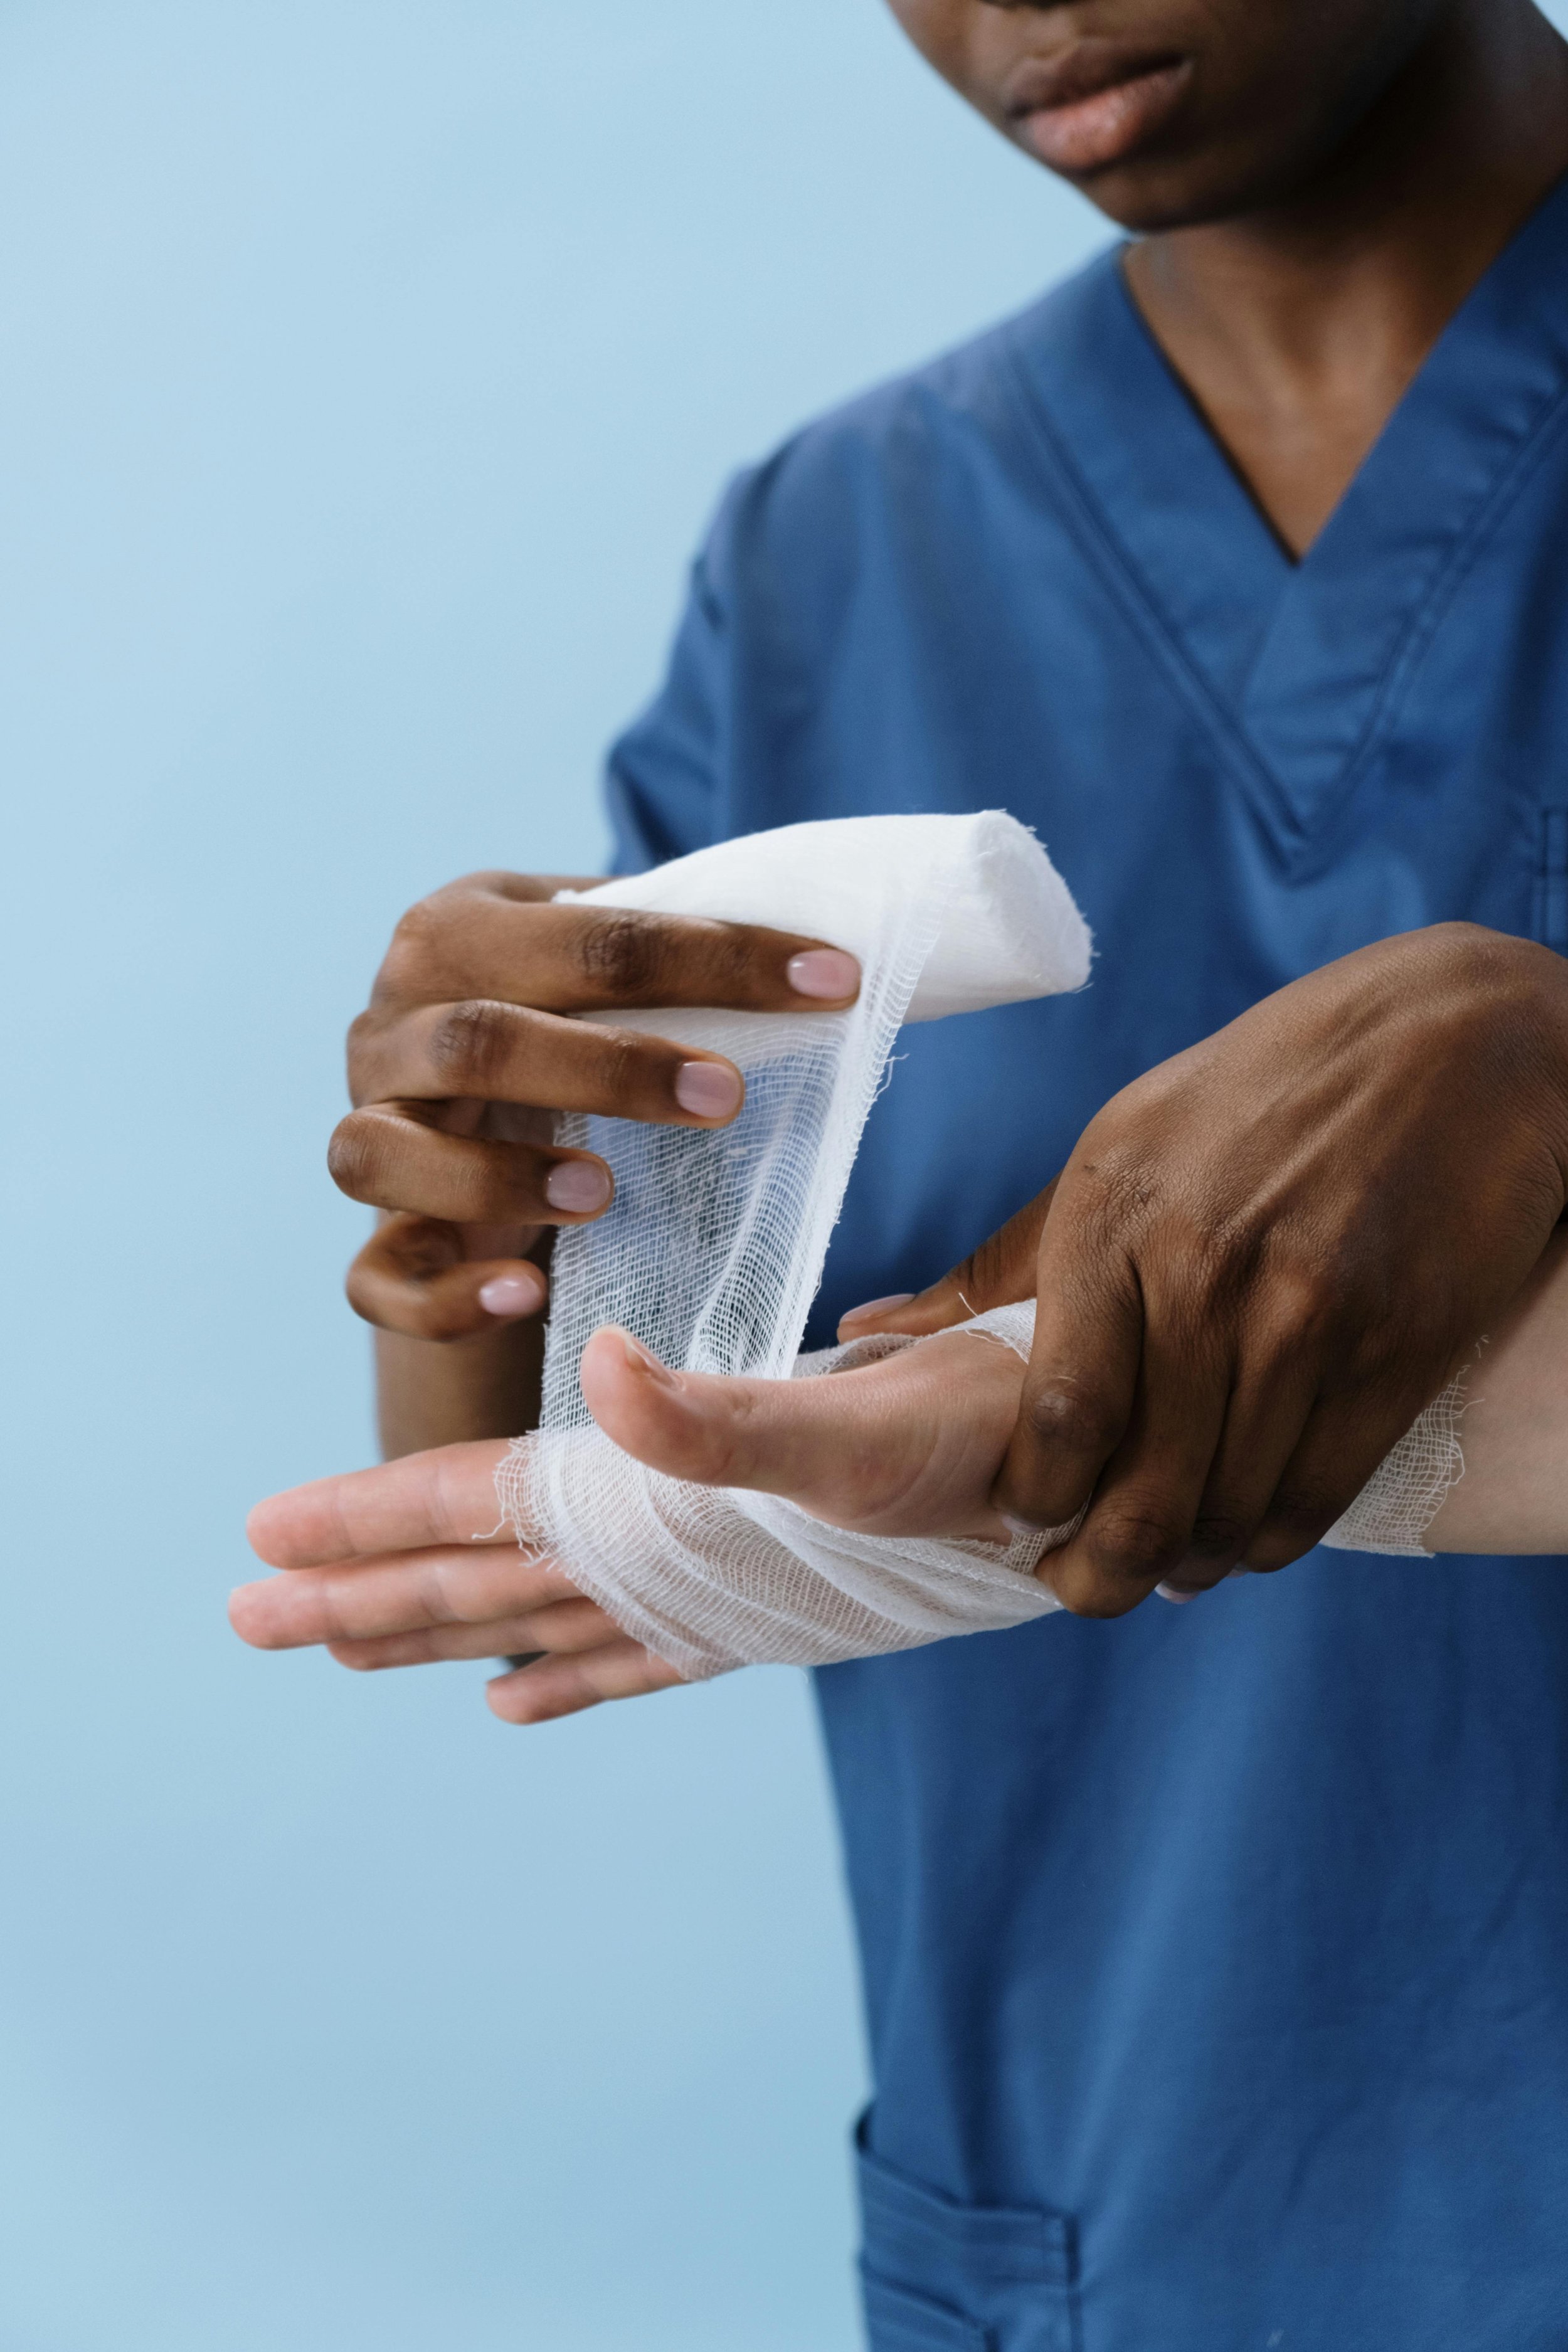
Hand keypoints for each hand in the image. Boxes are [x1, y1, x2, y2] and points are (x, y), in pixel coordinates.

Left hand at [233, 1323, 1032, 1719]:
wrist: (1084, 1491)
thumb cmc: (978, 1445)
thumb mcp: (854, 1422)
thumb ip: (723, 1419)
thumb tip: (607, 1375)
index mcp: (663, 1512)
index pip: (482, 1510)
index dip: (370, 1516)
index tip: (263, 1537)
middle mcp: (668, 1568)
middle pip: (480, 1585)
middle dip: (360, 1596)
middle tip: (246, 1616)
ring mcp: (709, 1596)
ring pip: (537, 1621)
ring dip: (437, 1631)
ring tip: (346, 1648)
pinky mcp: (759, 1604)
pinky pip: (633, 1654)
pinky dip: (567, 1676)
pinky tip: (514, 1703)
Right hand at [334, 870, 859, 1340]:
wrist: (467, 1118)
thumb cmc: (563, 1026)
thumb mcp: (599, 971)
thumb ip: (672, 950)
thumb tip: (829, 958)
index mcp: (457, 933)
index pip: (586, 934)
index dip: (716, 957)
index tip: (830, 983)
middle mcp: (388, 1026)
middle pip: (476, 1038)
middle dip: (609, 1067)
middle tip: (726, 1100)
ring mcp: (365, 1132)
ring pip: (381, 1153)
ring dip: (497, 1176)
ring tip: (604, 1194)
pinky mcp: (370, 1239)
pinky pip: (376, 1279)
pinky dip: (445, 1295)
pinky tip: (525, 1296)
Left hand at [840, 924, 1567, 1613]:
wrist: (1447, 1040)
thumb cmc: (1256, 1093)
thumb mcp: (1116, 1146)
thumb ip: (1002, 1261)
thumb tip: (869, 1330)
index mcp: (1113, 1220)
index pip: (1058, 1416)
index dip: (1033, 1501)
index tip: (1023, 1522)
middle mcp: (1206, 1276)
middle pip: (1141, 1490)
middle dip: (1100, 1573)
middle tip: (1084, 1589)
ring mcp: (1308, 1317)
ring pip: (1229, 1509)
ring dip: (1189, 1563)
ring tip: (1166, 1567)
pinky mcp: (1393, 1350)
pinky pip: (1315, 1495)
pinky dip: (1270, 1540)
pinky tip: (1244, 1538)